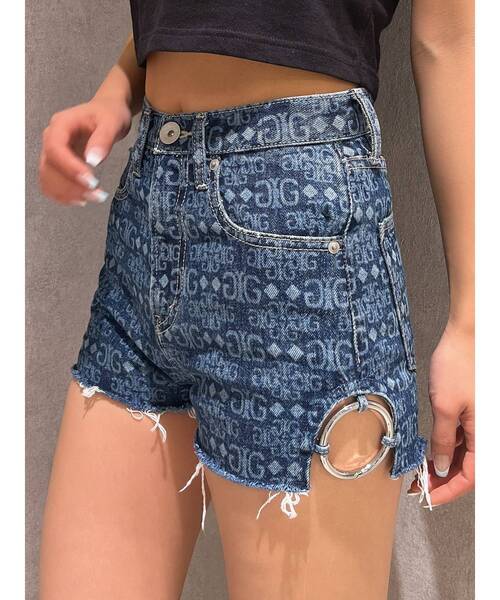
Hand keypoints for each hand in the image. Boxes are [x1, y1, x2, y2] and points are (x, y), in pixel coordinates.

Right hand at [38, 95, 131, 206]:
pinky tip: (82, 199)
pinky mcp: (58, 164)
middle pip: (50, 166)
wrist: (106, 112)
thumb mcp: (112, 122)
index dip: (70, 168)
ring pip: (49, 177)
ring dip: (68, 193)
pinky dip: (63, 194)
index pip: (55, 149)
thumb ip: (103, 139)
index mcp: (61, 125)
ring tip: (95, 197)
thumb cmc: (109, 114)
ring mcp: (53, 152)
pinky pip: (51, 182)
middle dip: (72, 185)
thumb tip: (92, 161)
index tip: (91, 181)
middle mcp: (51, 139)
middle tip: (98, 195)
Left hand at [408, 320, 474, 505]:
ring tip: (420, 471)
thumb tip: (441, 467)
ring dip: (443, 464)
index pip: (470, 475)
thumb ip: (443, 440)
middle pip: (467, 466)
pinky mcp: (470, 409)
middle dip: (444, 480)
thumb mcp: (444, 407)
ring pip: (463, 453)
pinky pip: (461, 436)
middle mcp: (484, 431)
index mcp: (484, 434)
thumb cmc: (458, 366)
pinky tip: (430, 450)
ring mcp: (478, 420)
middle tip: (420, 487)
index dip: (449, 491)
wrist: (466, 336)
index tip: (427, 498)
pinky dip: (446, 446)